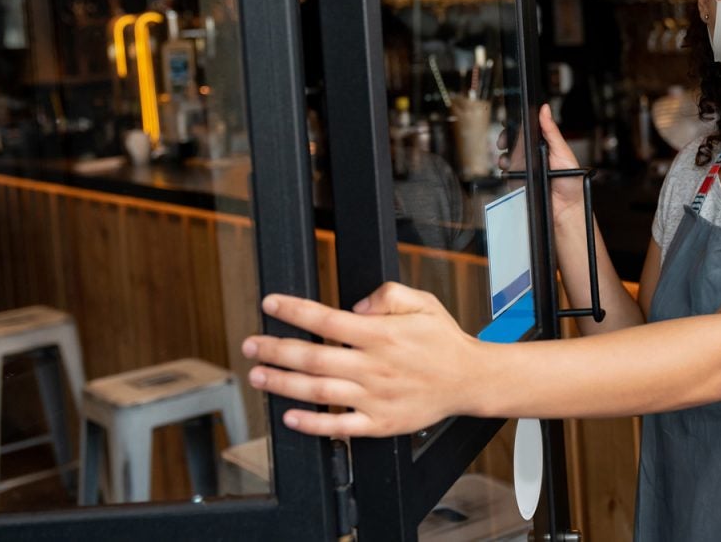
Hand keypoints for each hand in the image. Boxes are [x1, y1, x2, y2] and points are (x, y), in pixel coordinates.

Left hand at [243, 284, 485, 436]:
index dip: (293, 311)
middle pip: (313, 357)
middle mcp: (374, 366)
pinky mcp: (380, 422)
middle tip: (250, 345)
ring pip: (319, 391)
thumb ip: (388, 294)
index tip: (270, 304)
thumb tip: (355, 306)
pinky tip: (290, 417)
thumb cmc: (442, 340)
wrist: (470, 380)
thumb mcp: (422, 301)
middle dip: (275, 349)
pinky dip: (312, 424)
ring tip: (259, 376)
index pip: (326, 319)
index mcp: (381, 334)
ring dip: (283, 384)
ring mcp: (375, 397)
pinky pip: (339, 426)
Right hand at [496, 104, 585, 227]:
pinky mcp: (519, 183)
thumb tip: (545, 109)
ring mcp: (525, 169)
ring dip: (504, 156)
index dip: (517, 126)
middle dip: (505, 140)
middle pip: (513, 142)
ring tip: (507, 160)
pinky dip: (504, 171)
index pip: (527, 131)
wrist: (567, 210)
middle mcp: (533, 156)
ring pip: (507, 157)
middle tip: (504, 142)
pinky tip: (509, 171)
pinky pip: (506, 174)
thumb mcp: (563, 152)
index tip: (512, 125)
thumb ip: (552, 131)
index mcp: (545, 146)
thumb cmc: (572, 182)